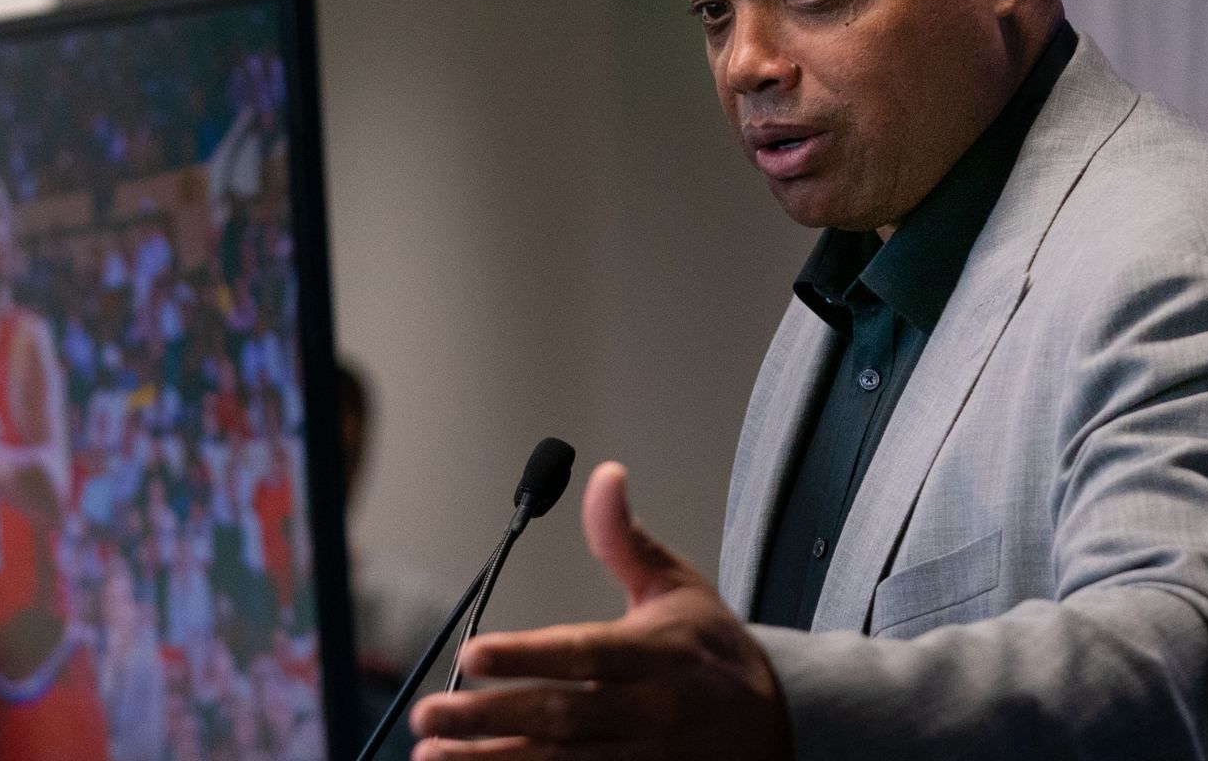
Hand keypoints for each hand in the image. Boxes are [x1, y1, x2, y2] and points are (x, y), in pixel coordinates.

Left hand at [409, 462, 792, 759]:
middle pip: (560, 716)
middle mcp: (651, 712)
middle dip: (488, 718)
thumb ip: (625, 540)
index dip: (527, 656)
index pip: (585, 654)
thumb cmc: (713, 651)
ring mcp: (645, 760)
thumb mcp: (677, 587)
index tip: (472, 654)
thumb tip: (603, 475)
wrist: (780, 725)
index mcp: (659, 655)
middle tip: (427, 713)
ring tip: (431, 755)